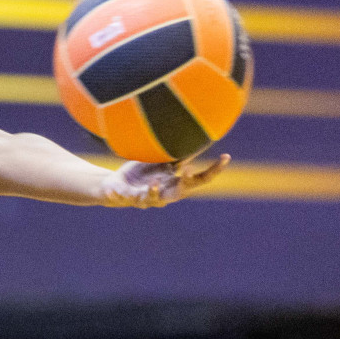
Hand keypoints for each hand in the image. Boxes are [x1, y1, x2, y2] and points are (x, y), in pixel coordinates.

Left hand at [98, 153, 229, 207]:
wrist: (114, 186)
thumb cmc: (143, 175)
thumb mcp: (161, 163)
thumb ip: (177, 157)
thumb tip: (196, 139)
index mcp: (175, 184)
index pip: (199, 179)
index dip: (213, 170)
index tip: (226, 157)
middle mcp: (163, 195)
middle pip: (179, 193)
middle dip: (185, 183)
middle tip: (187, 171)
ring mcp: (144, 198)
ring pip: (151, 199)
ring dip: (153, 191)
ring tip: (154, 182)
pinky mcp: (125, 198)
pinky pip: (122, 198)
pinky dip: (117, 194)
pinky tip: (113, 189)